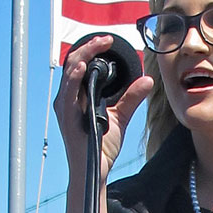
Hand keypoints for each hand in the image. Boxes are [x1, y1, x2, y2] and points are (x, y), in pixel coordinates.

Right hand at [53, 33, 153, 185]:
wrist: (95, 172)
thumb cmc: (102, 146)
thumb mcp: (120, 117)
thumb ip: (131, 97)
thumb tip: (147, 79)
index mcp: (77, 95)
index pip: (80, 63)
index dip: (92, 48)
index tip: (108, 41)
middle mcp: (68, 99)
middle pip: (73, 63)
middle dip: (89, 47)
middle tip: (106, 40)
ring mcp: (65, 108)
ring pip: (69, 73)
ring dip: (83, 56)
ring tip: (98, 45)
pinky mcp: (67, 119)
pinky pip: (67, 94)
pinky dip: (74, 78)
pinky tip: (83, 68)